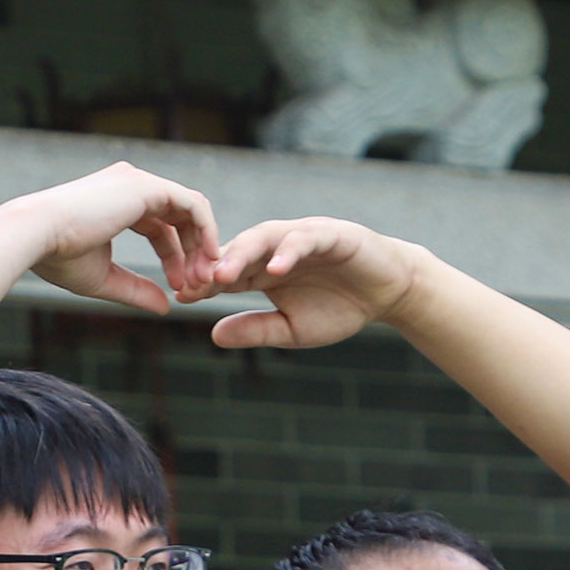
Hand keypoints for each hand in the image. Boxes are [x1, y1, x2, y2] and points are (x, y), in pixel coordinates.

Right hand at [17, 164, 220, 315]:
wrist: (36, 236)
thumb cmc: (57, 256)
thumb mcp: (104, 278)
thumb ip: (136, 290)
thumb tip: (166, 307)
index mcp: (119, 201)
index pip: (160, 229)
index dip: (174, 259)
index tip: (178, 289)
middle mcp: (131, 185)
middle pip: (179, 218)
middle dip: (194, 253)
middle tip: (200, 285)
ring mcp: (140, 182)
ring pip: (191, 210)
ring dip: (203, 245)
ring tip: (203, 278)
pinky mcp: (148, 187)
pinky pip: (193, 205)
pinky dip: (206, 230)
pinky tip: (209, 257)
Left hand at [202, 218, 431, 352]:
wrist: (387, 293)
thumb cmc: (340, 308)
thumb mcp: (292, 329)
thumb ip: (256, 329)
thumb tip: (213, 335)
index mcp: (262, 269)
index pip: (226, 273)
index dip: (203, 284)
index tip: (181, 298)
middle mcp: (275, 247)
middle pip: (236, 250)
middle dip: (212, 267)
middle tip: (192, 284)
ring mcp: (301, 237)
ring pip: (263, 237)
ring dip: (242, 255)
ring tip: (223, 275)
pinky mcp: (330, 234)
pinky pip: (304, 239)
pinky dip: (289, 252)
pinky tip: (275, 269)